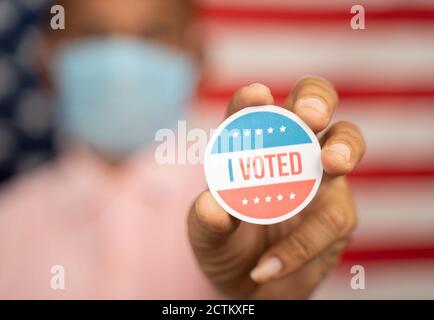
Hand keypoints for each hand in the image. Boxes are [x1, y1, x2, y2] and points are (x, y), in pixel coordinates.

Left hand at [188, 77, 365, 298]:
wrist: (246, 284)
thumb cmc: (224, 246)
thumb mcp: (207, 236)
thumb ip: (208, 221)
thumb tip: (212, 206)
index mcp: (249, 147)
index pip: (250, 112)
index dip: (252, 100)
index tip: (257, 97)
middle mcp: (289, 153)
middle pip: (312, 107)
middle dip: (315, 101)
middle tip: (310, 116)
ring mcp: (318, 180)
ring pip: (345, 146)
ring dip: (343, 148)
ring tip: (332, 162)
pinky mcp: (336, 216)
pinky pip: (331, 221)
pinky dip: (301, 244)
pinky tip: (269, 265)